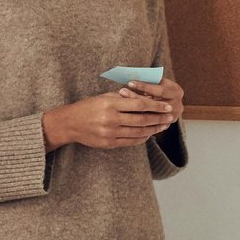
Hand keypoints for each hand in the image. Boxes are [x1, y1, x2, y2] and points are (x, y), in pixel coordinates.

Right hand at [43, 89, 173, 150]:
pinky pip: (130, 141)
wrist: (70, 123)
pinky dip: (142, 138)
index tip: (167, 106)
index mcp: (111, 104)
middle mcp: (111, 119)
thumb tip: (144, 95)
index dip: (155, 105)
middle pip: (142, 120)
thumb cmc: (87, 106)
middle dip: (158, 118)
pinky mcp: (109, 143)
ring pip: (138, 132)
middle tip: (170, 117)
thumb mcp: (104, 96)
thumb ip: (123, 97)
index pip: (139, 104)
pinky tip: (149, 134)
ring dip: (153, 129)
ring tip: (163, 126)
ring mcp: (110, 133)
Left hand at [122, 75, 185, 119]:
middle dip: (136, 97)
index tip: (130, 82)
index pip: (160, 90)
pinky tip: (125, 114)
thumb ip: (149, 82)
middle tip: (122, 91)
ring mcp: (171, 117)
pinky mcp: (164, 125)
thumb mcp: (156, 82)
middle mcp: (177, 105)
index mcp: (176, 91)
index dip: (144, 86)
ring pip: (150, 114)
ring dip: (134, 108)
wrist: (168, 101)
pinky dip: (137, 118)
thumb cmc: (158, 87)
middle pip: (154, 103)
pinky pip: (149, 123)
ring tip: (120, 102)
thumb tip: (132, 80)